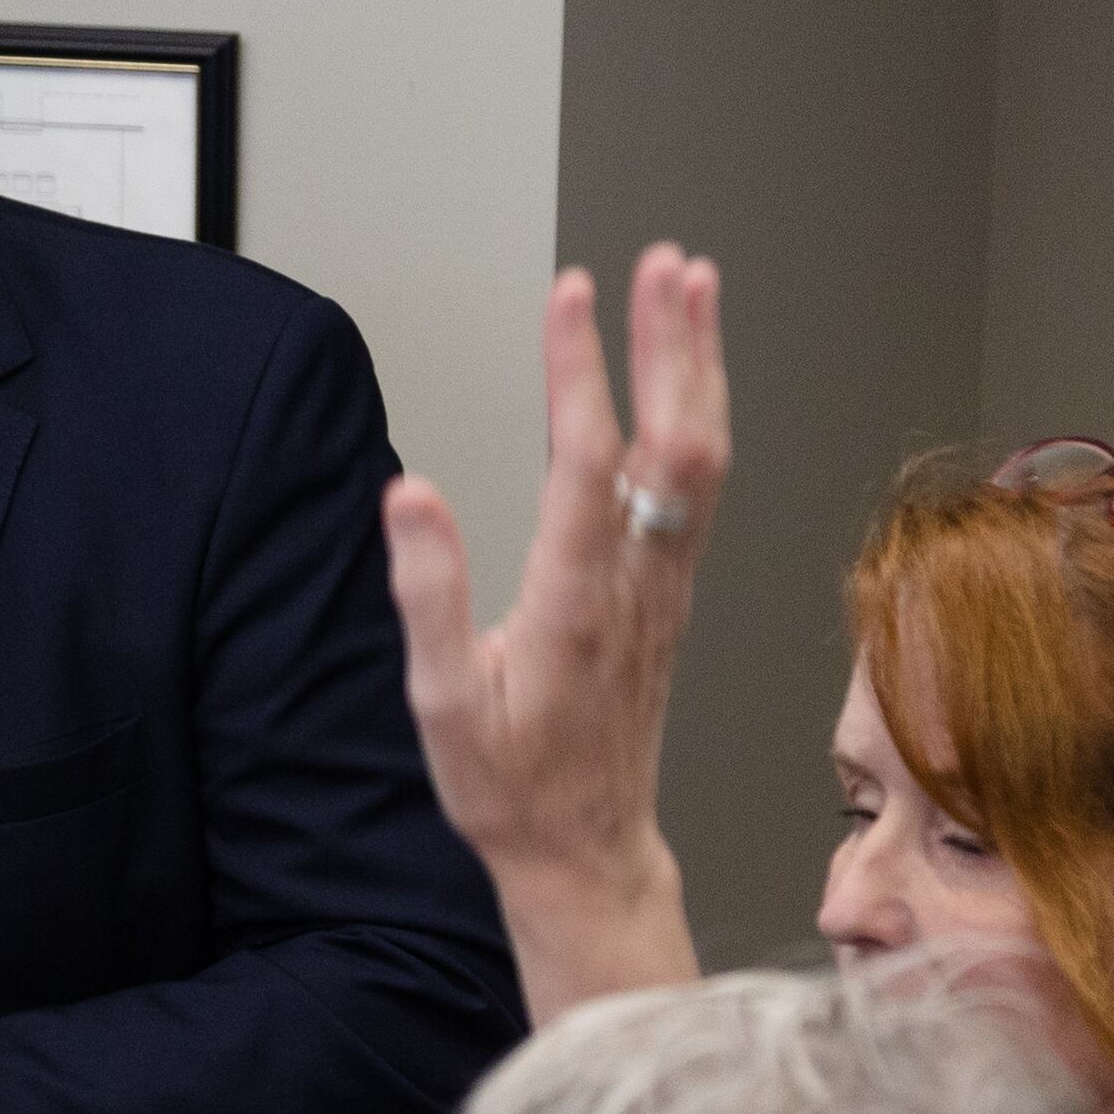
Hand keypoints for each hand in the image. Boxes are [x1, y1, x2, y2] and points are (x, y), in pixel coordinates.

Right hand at [386, 243, 723, 1016]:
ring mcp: (665, 587)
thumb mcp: (442, 705)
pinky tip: (693, 378)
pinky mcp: (673, 594)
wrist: (585, 850)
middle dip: (670, 344)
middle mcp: (635, 586)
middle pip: (673, 442)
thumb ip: (428, 595)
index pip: (585, 463)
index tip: (570, 293)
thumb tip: (410, 496)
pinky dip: (703, 412)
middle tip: (662, 263)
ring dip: (699, 365)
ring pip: (704, 458)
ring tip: (690, 286)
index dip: (580, 370)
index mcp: (574, 605)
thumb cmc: (511, 787)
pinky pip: (702, 488)